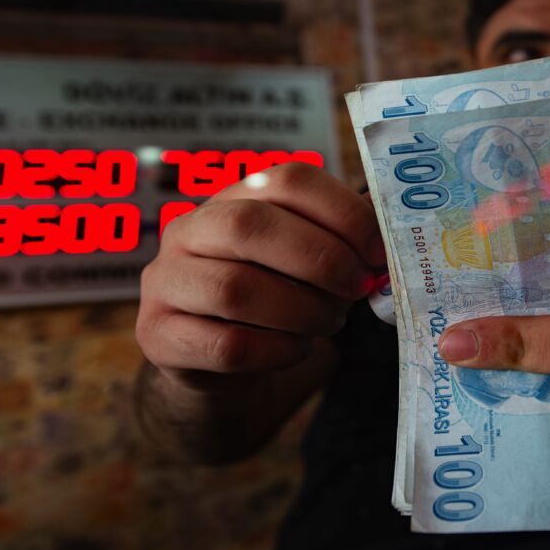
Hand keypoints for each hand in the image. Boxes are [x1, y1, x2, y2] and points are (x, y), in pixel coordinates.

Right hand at [137, 163, 385, 389]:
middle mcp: (189, 230)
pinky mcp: (158, 337)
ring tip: (328, 324)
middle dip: (320, 260)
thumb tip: (391, 240)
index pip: (286, 179)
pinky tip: (295, 350)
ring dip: (300, 311)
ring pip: (236, 289)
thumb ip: (340, 245)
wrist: (217, 369)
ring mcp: (165, 282)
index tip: (378, 252)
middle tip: (356, 290)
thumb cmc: (274, 304)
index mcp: (233, 197)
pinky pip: (225, 346)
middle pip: (251, 226)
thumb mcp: (304, 265)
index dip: (341, 212)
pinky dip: (275, 351)